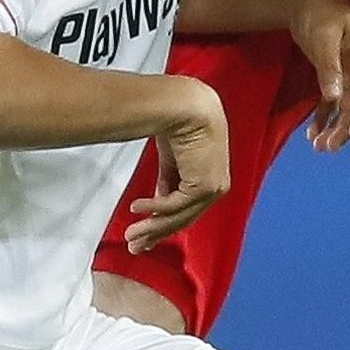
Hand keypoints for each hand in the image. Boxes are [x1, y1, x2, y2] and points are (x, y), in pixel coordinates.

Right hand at [126, 79, 230, 251]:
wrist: (188, 105)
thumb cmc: (181, 122)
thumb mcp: (172, 159)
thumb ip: (168, 183)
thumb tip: (156, 205)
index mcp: (211, 177)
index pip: (189, 207)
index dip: (164, 222)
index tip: (144, 233)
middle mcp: (217, 186)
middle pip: (184, 218)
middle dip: (156, 233)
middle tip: (135, 244)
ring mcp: (213, 188)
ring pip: (179, 217)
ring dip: (152, 227)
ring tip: (131, 234)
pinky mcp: (204, 187)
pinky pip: (174, 205)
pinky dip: (154, 209)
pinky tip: (136, 208)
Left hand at [287, 0, 349, 152]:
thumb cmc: (318, 12)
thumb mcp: (323, 37)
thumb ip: (329, 67)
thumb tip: (335, 98)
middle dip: (348, 127)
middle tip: (330, 147)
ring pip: (348, 108)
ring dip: (336, 128)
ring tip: (320, 147)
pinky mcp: (336, 77)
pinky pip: (333, 103)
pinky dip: (324, 118)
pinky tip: (312, 133)